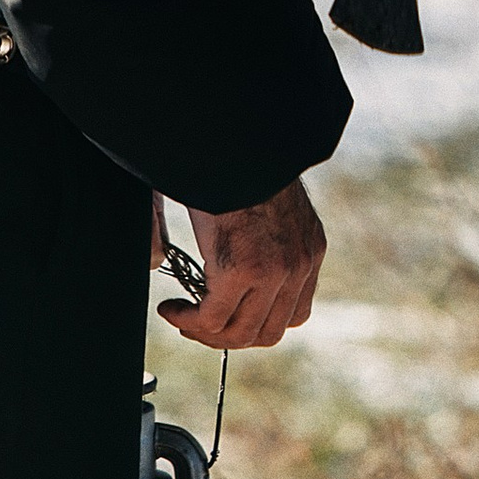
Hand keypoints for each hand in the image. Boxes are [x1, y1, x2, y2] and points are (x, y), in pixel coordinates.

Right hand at [157, 177, 326, 347]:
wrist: (233, 142)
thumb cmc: (237, 167)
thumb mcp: (262, 210)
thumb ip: (251, 248)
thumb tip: (209, 283)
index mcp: (309, 249)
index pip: (293, 313)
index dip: (256, 322)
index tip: (227, 314)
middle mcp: (299, 265)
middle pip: (267, 332)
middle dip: (228, 335)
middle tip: (196, 323)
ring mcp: (274, 271)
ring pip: (240, 333)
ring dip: (205, 333)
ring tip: (180, 316)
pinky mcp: (241, 271)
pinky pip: (212, 319)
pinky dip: (187, 321)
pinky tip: (169, 308)